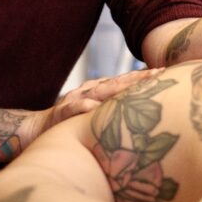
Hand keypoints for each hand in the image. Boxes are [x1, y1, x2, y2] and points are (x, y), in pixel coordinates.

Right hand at [38, 68, 160, 132]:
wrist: (36, 129)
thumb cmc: (70, 125)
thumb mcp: (94, 118)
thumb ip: (112, 114)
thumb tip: (141, 119)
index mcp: (98, 91)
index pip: (125, 82)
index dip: (144, 77)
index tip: (165, 72)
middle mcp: (89, 91)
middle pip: (117, 82)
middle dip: (138, 78)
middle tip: (160, 73)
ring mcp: (75, 100)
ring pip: (99, 91)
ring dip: (117, 88)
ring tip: (135, 85)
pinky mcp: (61, 113)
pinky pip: (73, 109)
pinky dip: (84, 107)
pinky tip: (94, 107)